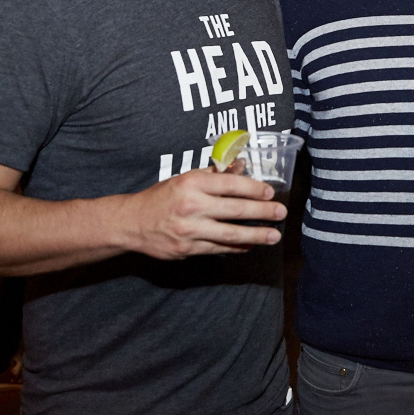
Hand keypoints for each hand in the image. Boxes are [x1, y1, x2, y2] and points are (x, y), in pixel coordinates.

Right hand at [124, 170, 286, 258]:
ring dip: (256, 235)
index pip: (231, 185)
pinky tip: (250, 245)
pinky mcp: (187, 248)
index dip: (254, 189)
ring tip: (274, 235)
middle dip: (262, 212)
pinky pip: (218, 248)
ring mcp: (189, 230)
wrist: (132, 223)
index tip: (270, 193)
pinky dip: (236, 246)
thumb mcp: (186, 178)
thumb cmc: (162, 197)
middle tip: (281, 213)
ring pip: (230, 233)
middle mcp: (191, 206)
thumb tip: (241, 165)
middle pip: (235, 210)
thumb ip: (214, 174)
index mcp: (192, 184)